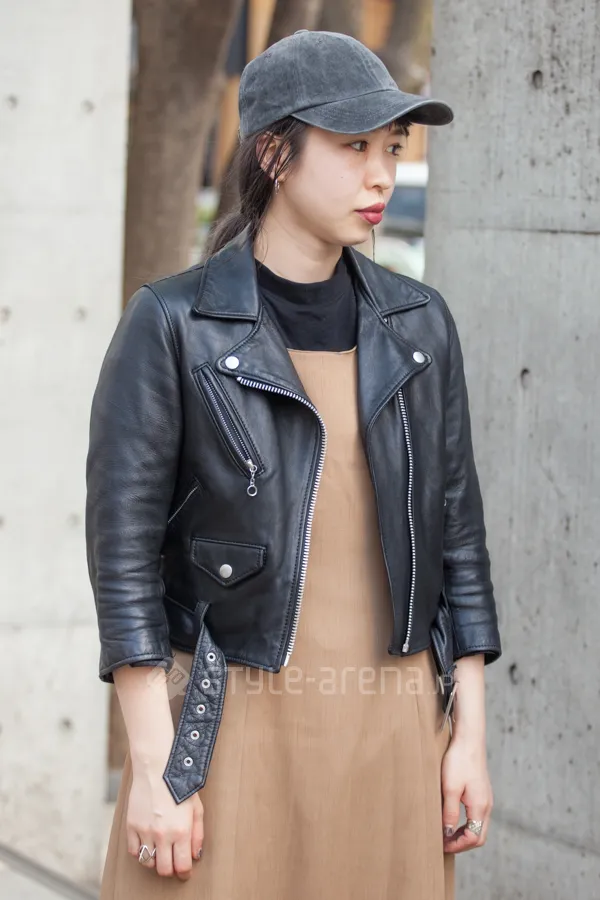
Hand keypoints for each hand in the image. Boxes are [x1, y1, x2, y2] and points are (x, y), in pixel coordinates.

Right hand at [126, 768, 203, 878]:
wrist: (157, 767)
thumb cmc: (180, 783)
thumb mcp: (196, 807)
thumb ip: (197, 834)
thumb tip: (195, 855)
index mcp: (181, 831)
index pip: (181, 866)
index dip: (184, 873)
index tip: (185, 872)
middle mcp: (162, 835)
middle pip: (164, 869)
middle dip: (170, 869)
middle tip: (173, 861)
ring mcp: (145, 831)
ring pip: (148, 862)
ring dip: (155, 860)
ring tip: (160, 850)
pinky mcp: (131, 826)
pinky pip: (133, 851)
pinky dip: (140, 851)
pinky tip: (147, 842)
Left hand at [441, 733, 492, 853]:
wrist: (469, 739)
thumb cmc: (459, 761)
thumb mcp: (450, 788)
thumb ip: (449, 813)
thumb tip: (447, 833)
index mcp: (480, 806)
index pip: (473, 838)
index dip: (457, 845)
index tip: (442, 846)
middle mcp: (487, 805)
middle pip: (479, 836)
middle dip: (462, 844)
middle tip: (444, 844)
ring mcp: (486, 798)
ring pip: (479, 826)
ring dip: (464, 834)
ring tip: (446, 834)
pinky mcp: (482, 792)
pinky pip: (477, 816)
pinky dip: (467, 823)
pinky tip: (453, 819)